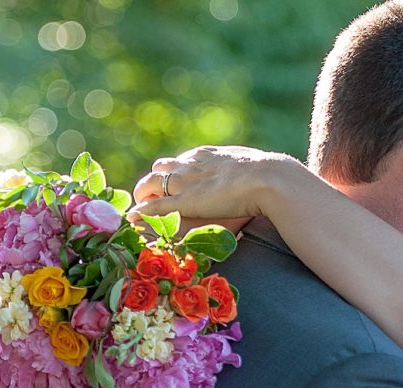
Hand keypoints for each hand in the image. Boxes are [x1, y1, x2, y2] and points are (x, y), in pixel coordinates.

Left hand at [130, 145, 292, 233]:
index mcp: (207, 155)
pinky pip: (154, 206)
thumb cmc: (268, 174)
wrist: (267, 178)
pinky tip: (134, 218)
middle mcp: (190, 164)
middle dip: (155, 181)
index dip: (175, 172)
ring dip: (143, 194)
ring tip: (139, 206)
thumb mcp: (254, 165)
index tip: (174, 182)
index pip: (182, 160)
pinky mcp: (183, 201)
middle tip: (151, 195)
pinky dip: (142, 212)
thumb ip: (248, 168)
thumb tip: (262, 172)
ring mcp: (185, 182)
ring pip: (151, 183)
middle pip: (161, 167)